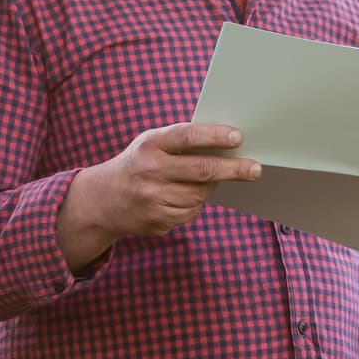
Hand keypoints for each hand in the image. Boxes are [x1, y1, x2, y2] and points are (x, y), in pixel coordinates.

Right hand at [59, 121, 261, 273]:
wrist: (104, 200)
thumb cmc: (137, 164)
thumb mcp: (150, 144)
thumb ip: (180, 142)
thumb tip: (226, 144)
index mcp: (149, 145)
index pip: (187, 137)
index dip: (214, 136)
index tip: (238, 138)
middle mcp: (150, 172)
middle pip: (202, 171)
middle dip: (234, 169)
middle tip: (255, 169)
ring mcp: (153, 200)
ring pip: (200, 195)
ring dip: (209, 188)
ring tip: (202, 181)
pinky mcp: (157, 221)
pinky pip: (190, 213)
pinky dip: (193, 205)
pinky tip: (180, 197)